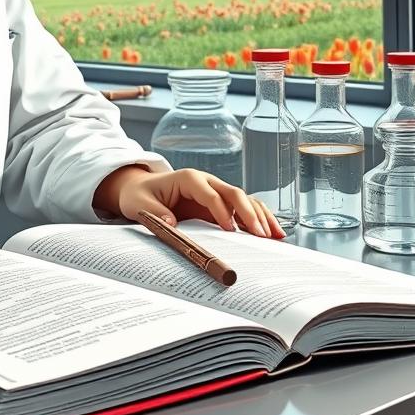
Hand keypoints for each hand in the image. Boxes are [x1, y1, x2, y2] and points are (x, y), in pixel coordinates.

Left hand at [94, 166, 285, 238]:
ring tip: (275, 236)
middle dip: (248, 213)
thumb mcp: (139, 204)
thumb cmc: (140, 195)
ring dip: (260, 216)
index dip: (221, 211)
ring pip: (244, 199)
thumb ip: (154, 213)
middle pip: (233, 193)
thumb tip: (172, 223)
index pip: (210, 193)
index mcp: (188, 178)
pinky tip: (273, 232)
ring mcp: (215, 191)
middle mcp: (206, 181)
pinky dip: (259, 218)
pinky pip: (243, 208)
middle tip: (260, 234)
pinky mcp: (220, 203)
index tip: (230, 229)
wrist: (140, 189)